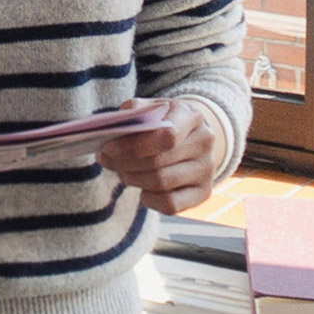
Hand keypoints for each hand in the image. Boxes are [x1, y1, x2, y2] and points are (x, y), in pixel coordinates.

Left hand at [100, 100, 228, 212]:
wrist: (191, 138)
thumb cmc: (164, 122)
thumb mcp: (151, 108)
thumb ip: (134, 112)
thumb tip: (117, 128)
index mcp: (192, 116)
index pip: (166, 136)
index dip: (134, 146)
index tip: (108, 148)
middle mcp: (204, 143)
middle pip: (159, 162)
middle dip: (125, 163)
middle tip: (106, 160)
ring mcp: (207, 170)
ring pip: (161, 183)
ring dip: (133, 179)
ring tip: (122, 171)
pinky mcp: (203, 193)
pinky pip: (170, 205)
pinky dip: (149, 199)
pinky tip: (143, 188)